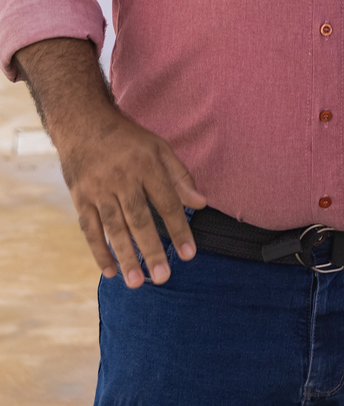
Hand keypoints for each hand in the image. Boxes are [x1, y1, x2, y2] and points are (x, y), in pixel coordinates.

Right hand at [17, 37, 206, 287]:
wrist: (83, 123)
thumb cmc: (128, 139)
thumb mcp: (159, 148)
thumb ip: (180, 176)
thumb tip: (202, 203)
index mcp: (147, 165)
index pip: (167, 202)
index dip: (179, 228)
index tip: (189, 254)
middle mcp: (122, 178)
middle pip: (139, 219)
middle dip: (151, 249)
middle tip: (162, 277)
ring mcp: (98, 189)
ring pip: (113, 227)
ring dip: (125, 256)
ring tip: (137, 282)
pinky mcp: (80, 197)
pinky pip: (89, 228)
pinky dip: (99, 250)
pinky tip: (110, 271)